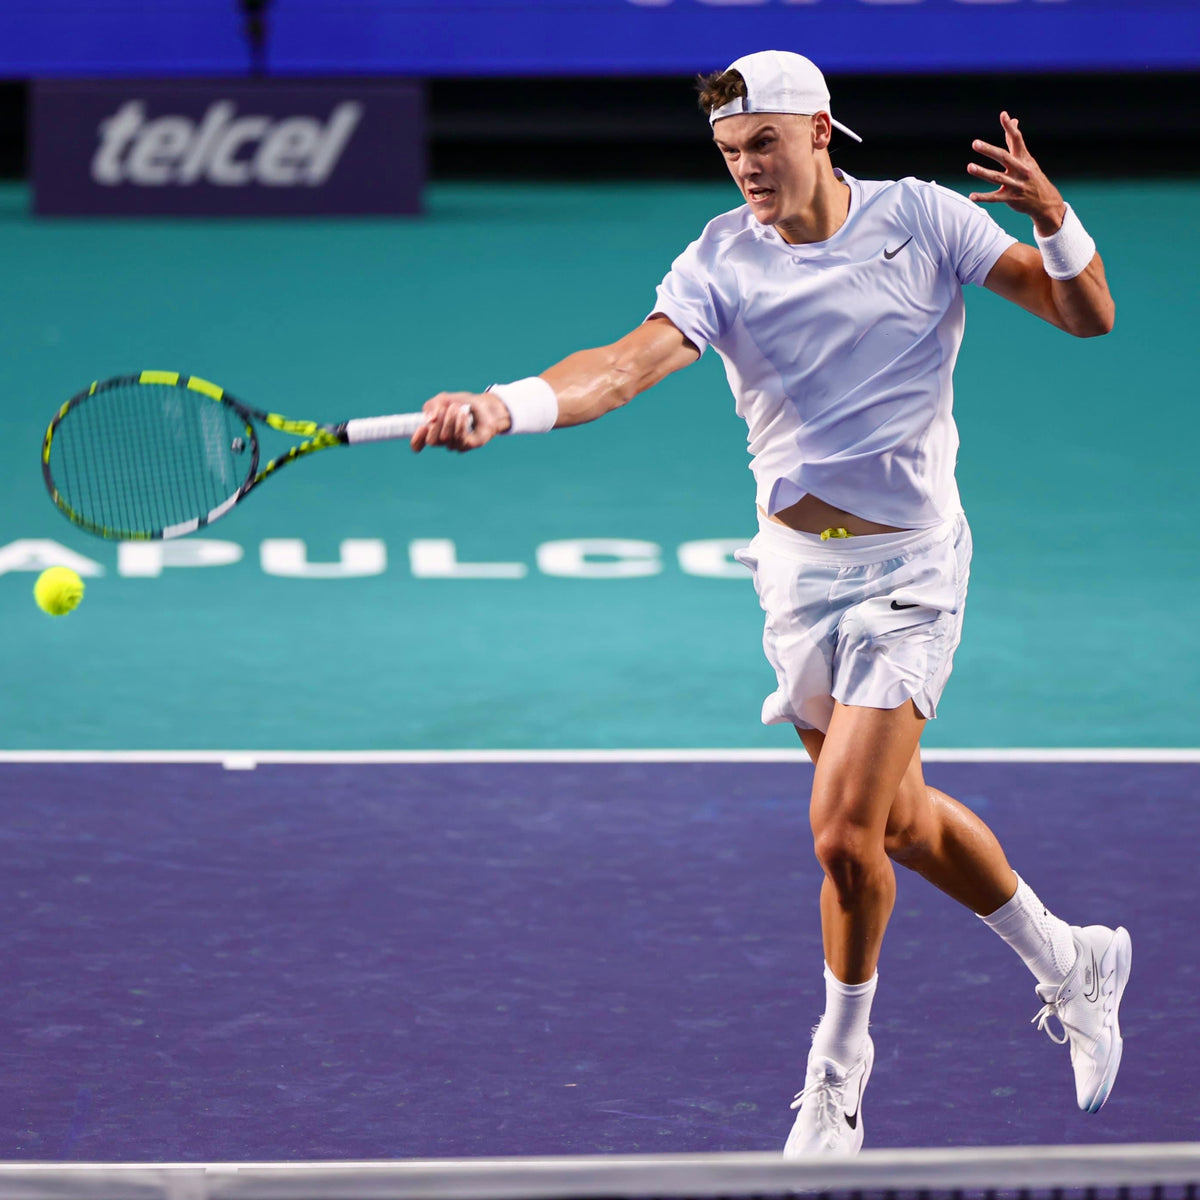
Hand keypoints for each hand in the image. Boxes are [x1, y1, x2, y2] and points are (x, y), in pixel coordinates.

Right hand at [410, 390, 511, 452]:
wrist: (485, 406)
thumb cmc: (464, 404)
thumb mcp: (444, 399)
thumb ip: (432, 406)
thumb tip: (429, 419)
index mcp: (434, 431)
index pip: (419, 444)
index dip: (416, 440)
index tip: (422, 427)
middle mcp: (443, 441)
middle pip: (431, 441)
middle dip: (436, 423)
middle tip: (445, 409)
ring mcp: (456, 444)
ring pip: (445, 438)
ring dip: (450, 420)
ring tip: (457, 408)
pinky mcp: (469, 445)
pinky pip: (459, 439)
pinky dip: (459, 424)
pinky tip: (463, 415)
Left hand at [967, 112, 1065, 236]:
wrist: (1045, 201)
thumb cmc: (1031, 176)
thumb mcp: (1026, 158)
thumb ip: (1015, 141)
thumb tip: (1013, 120)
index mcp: (1024, 158)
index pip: (1017, 139)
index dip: (1010, 128)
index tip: (1003, 115)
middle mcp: (1020, 170)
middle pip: (1004, 157)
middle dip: (989, 150)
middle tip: (975, 143)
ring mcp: (1016, 184)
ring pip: (997, 177)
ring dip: (983, 172)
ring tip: (969, 167)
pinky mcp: (1010, 198)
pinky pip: (995, 197)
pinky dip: (983, 197)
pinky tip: (971, 196)